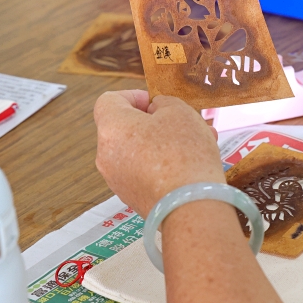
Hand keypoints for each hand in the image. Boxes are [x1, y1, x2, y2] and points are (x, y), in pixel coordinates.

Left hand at [94, 90, 224, 217]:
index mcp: (111, 128)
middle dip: (154, 122)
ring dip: (162, 143)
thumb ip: (164, 103)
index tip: (155, 101)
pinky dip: (161, 165)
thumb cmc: (183, 155)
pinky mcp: (131, 198)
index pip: (109, 101)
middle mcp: (106, 155)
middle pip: (125, 128)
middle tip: (181, 121)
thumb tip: (157, 110)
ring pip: (137, 151)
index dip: (133, 95)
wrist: (190, 206)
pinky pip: (143, 172)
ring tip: (196, 142)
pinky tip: (190, 163)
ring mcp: (117, 180)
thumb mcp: (179, 112)